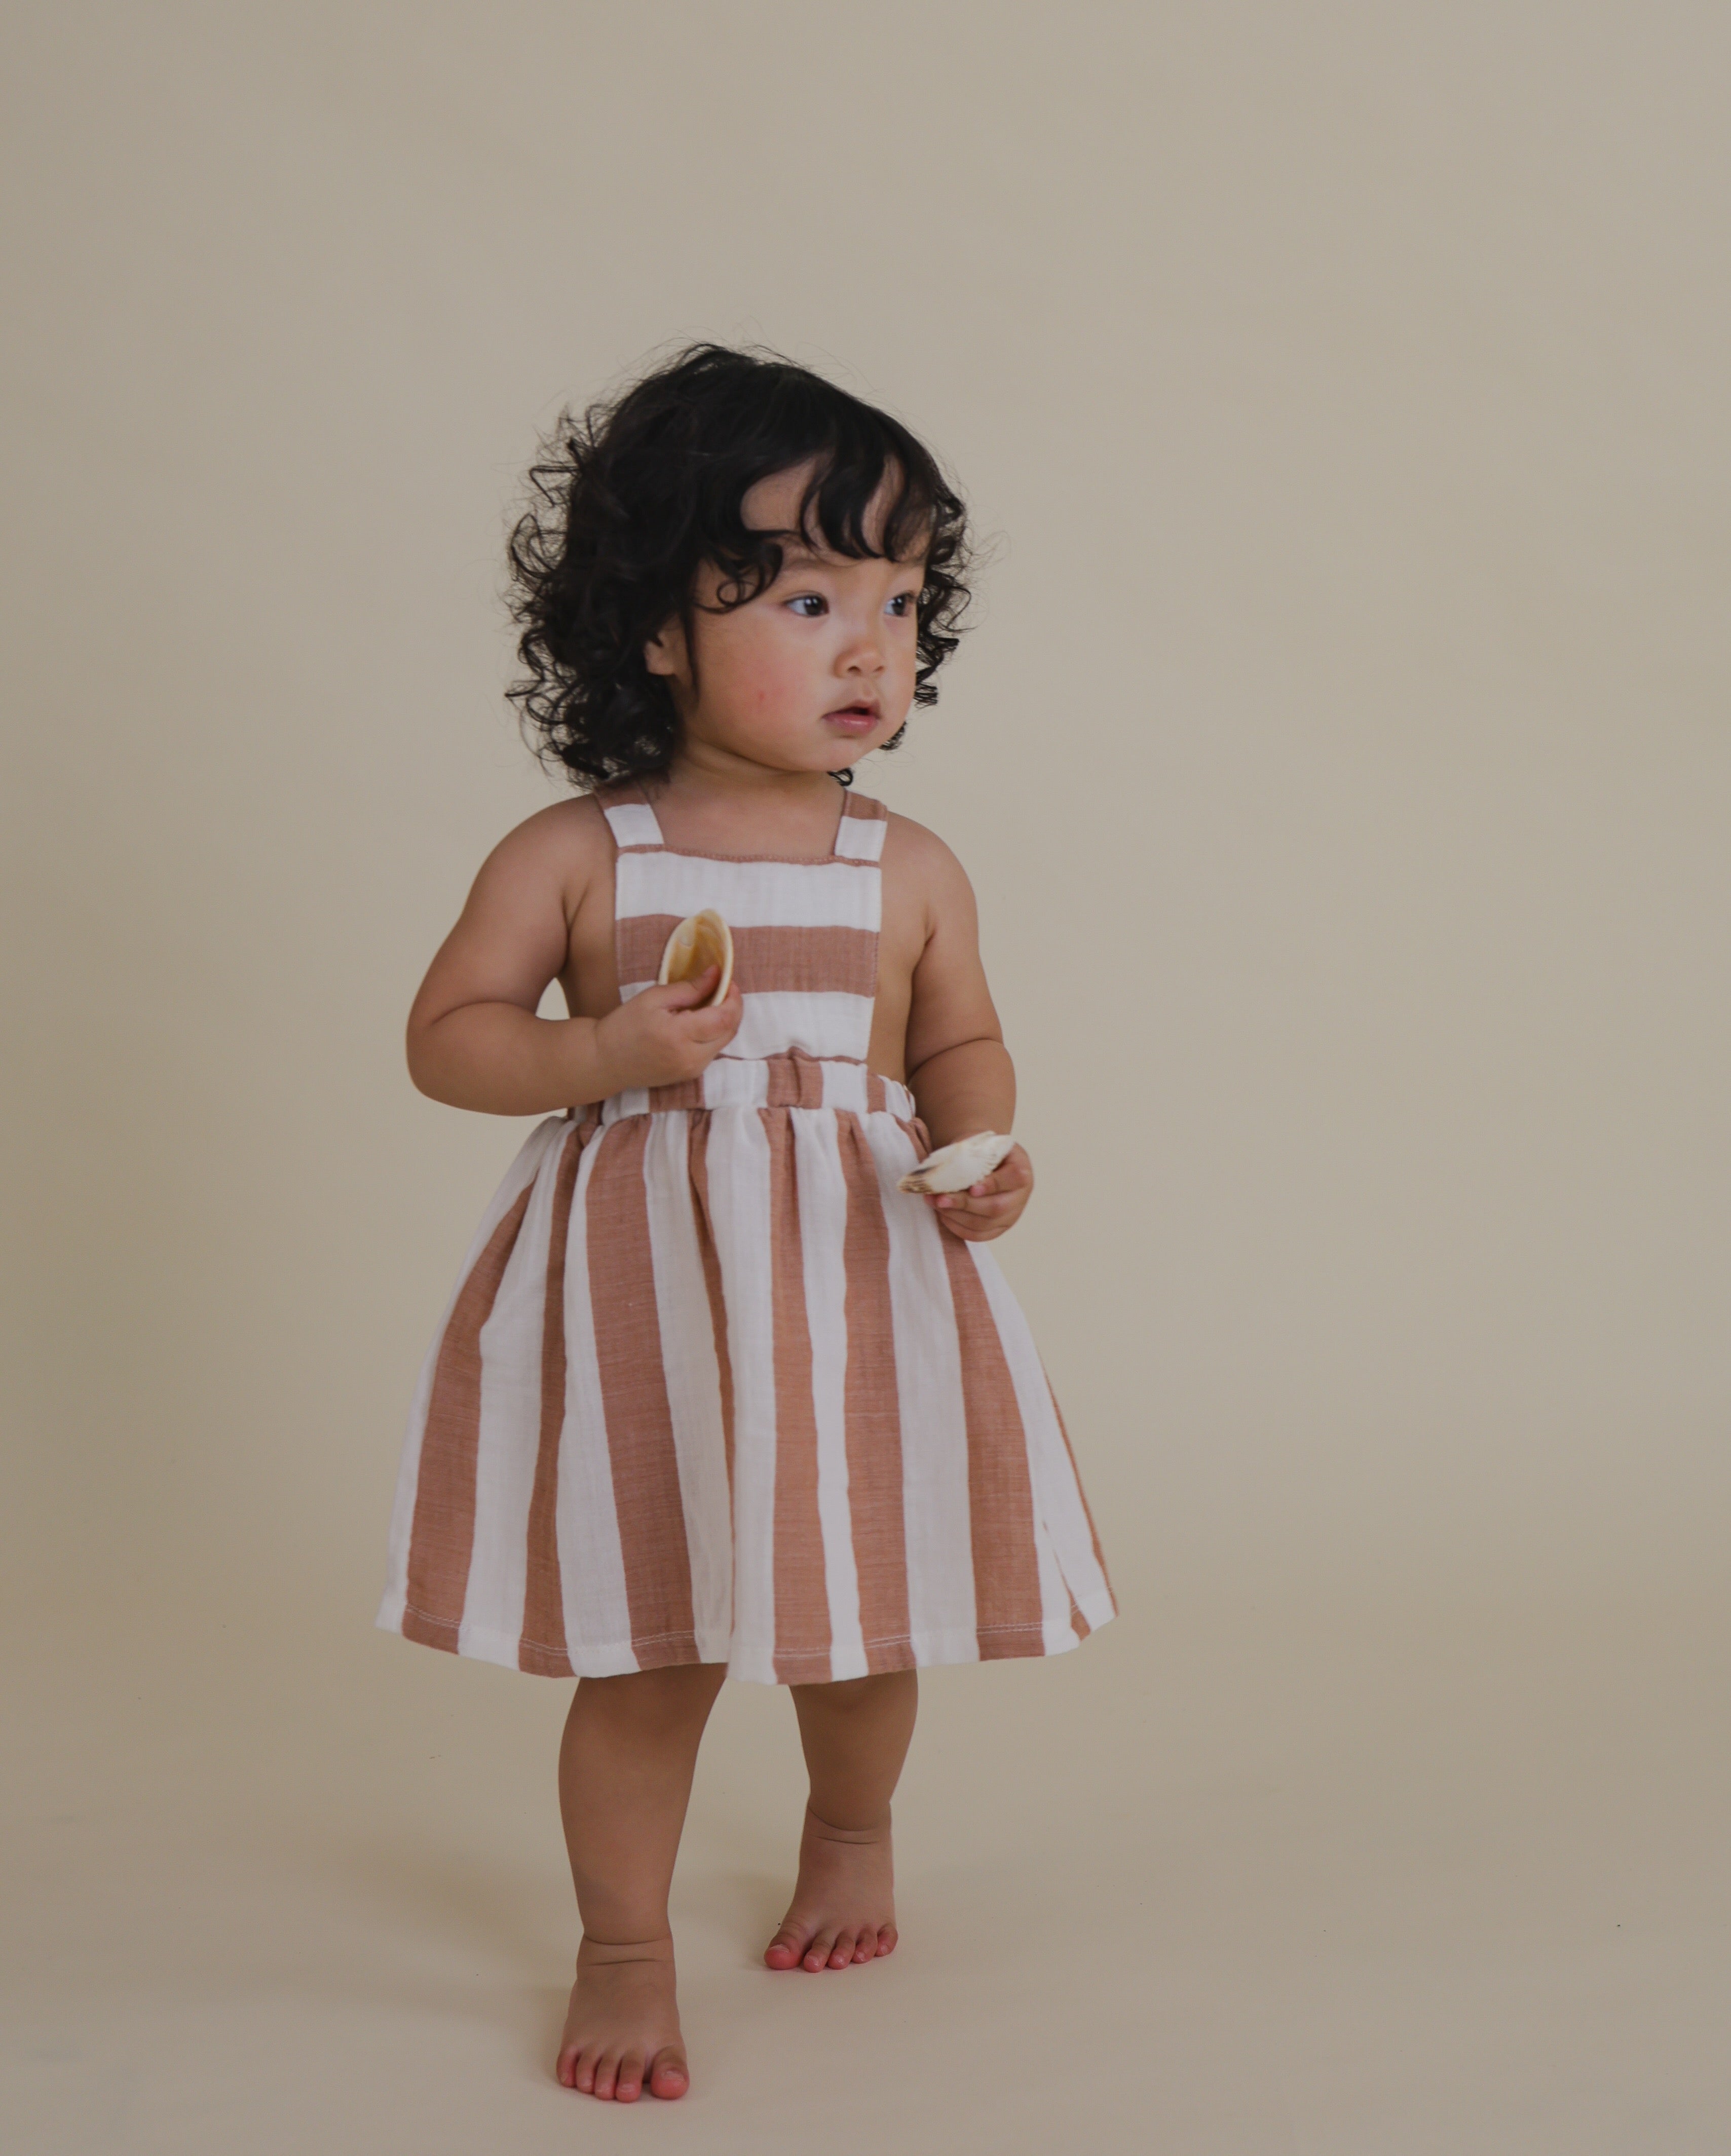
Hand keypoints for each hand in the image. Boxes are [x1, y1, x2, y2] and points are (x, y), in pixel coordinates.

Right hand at [593, 966, 742, 1091]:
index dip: (733, 997)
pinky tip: (700, 1021)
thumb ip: (689, 988)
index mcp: (679, 1036)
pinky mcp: (691, 1075)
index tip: (727, 981)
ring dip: (724, 1020)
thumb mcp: (653, 998)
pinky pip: (713, 1050)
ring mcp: (693, 1070)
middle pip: (730, 1030)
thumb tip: (716, 974)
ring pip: (724, 1041)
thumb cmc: (624, 1026)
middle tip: (722, 988)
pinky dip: (714, 1033)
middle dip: (733, 1007)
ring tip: (710, 1003)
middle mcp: (691, 1058)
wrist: (605, 1061)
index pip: (724, 1017)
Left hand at [924, 1142, 1032, 1241]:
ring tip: (936, 1204)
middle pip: (997, 1207)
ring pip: (986, 1224)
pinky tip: (944, 1216)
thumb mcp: (979, 1142)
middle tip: (940, 1199)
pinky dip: (958, 1228)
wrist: (985, 1159)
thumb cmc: (981, 1149)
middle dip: (965, 1204)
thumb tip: (942, 1170)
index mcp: (1022, 1168)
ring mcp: (1012, 1215)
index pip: (1014, 1178)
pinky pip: (979, 1235)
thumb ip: (969, 1153)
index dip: (992, 1185)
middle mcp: (1021, 1195)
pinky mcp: (999, 1228)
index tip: (971, 1188)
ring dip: (956, 1216)